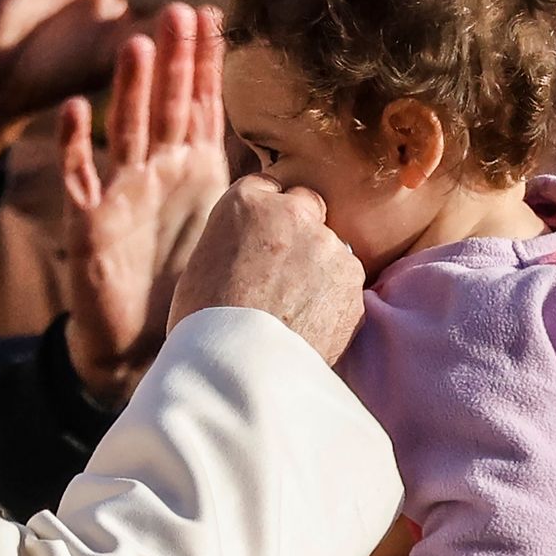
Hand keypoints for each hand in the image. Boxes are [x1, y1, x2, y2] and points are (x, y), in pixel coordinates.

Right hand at [60, 4, 229, 406]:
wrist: (142, 346)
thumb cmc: (190, 287)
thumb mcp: (231, 231)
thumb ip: (259, 194)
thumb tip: (317, 172)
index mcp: (196, 171)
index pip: (205, 106)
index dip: (208, 63)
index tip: (216, 15)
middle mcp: (158, 172)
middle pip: (167, 105)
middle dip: (175, 60)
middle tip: (180, 10)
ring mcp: (121, 193)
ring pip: (126, 131)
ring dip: (130, 90)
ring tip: (137, 46)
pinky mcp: (89, 224)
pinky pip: (78, 180)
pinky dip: (73, 146)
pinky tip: (73, 111)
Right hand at [168, 175, 365, 364]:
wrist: (238, 367)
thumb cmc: (204, 322)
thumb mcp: (202, 265)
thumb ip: (235, 242)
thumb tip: (250, 251)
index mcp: (246, 202)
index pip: (265, 188)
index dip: (261, 216)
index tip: (257, 239)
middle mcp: (293, 212)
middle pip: (306, 205)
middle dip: (299, 229)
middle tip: (280, 269)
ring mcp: (329, 247)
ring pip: (330, 248)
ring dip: (318, 268)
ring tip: (291, 308)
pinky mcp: (353, 285)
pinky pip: (344, 285)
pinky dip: (332, 300)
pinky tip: (307, 325)